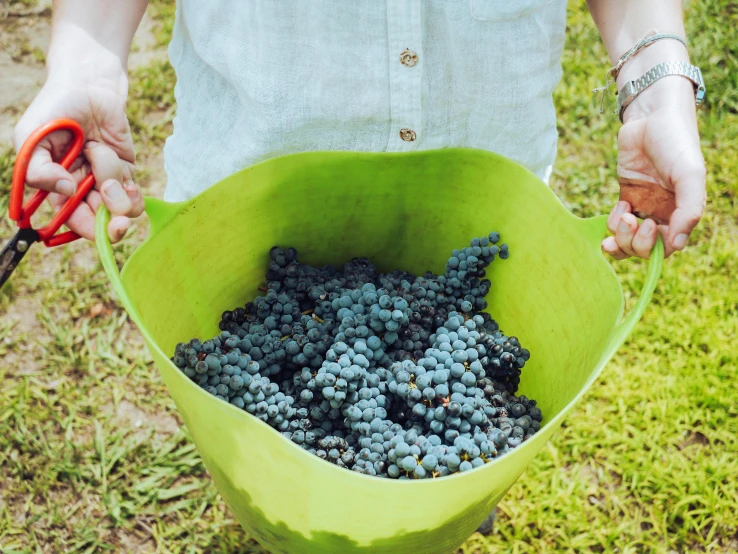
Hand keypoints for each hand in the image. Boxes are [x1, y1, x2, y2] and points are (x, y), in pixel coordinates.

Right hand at [13, 47, 143, 242]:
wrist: (86, 85)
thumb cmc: (54, 110)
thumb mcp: (32, 137)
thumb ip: (37, 168)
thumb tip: (64, 190)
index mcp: (56, 189)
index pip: (73, 221)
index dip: (88, 230)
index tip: (102, 229)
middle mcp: (81, 191)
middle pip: (101, 222)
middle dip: (111, 222)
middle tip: (119, 221)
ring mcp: (106, 182)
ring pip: (120, 207)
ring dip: (116, 190)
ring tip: (100, 154)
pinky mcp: (127, 172)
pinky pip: (134, 194)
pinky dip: (133, 190)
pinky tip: (126, 176)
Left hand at [602, 77, 705, 259]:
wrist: (652, 117)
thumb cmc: (677, 143)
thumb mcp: (690, 175)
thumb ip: (688, 209)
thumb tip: (678, 243)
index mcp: (681, 212)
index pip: (667, 247)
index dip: (654, 246)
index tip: (648, 226)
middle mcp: (662, 213)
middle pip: (643, 248)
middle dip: (633, 243)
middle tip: (631, 221)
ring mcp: (642, 206)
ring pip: (626, 240)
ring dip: (619, 236)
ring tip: (623, 215)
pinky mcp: (625, 197)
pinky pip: (615, 223)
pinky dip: (613, 221)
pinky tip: (620, 205)